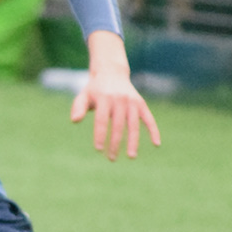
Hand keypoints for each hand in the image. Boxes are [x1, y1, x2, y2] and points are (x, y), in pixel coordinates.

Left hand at [69, 31, 160, 161]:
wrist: (111, 72)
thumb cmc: (95, 90)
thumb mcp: (84, 96)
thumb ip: (78, 108)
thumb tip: (74, 121)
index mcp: (104, 98)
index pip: (101, 119)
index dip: (100, 134)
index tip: (99, 149)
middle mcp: (119, 99)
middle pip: (118, 125)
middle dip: (115, 143)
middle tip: (111, 158)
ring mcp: (132, 101)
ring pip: (133, 124)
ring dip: (133, 141)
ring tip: (131, 157)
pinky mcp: (141, 103)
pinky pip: (149, 118)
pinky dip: (153, 130)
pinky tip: (156, 144)